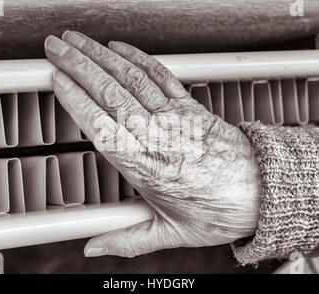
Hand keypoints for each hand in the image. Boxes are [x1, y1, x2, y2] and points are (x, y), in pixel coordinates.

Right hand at [44, 31, 259, 257]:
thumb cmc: (220, 210)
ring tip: (78, 41)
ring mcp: (176, 117)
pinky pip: (160, 76)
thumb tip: (94, 247)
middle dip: (79, 65)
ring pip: (131, 79)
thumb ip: (126, 241)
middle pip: (111, 93)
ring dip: (101, 56)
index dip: (75, 99)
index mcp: (147, 168)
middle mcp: (159, 137)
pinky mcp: (190, 107)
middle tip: (55, 48)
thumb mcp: (170, 234)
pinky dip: (138, 59)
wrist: (263, 190)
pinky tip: (120, 49)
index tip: (56, 81)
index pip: (101, 126)